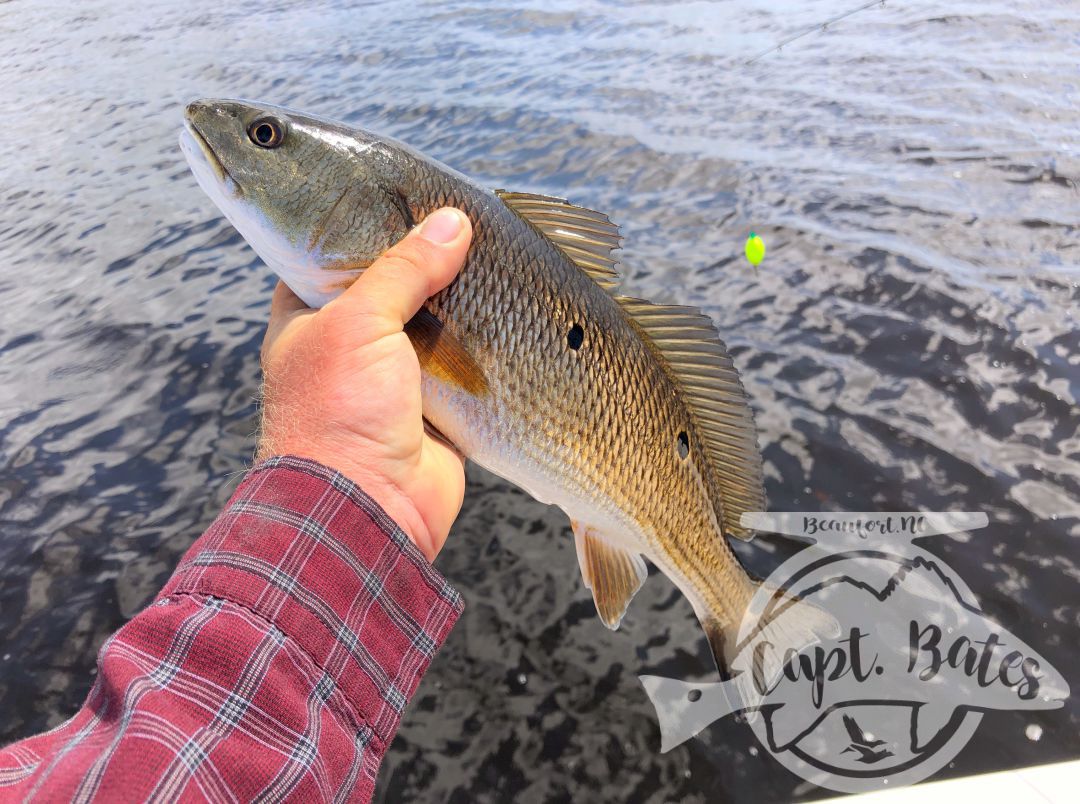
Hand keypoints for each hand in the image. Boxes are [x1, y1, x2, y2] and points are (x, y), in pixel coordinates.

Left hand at [257, 208, 472, 561]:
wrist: (368, 511)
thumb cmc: (337, 414)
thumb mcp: (360, 323)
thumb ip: (404, 269)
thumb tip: (452, 222)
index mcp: (307, 319)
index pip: (331, 255)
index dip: (364, 225)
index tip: (406, 195)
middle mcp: (347, 346)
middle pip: (391, 288)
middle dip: (426, 264)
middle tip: (465, 223)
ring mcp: (391, 379)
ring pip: (432, 326)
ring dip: (460, 305)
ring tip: (495, 257)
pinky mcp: (434, 408)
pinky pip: (463, 367)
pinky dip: (483, 349)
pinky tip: (509, 314)